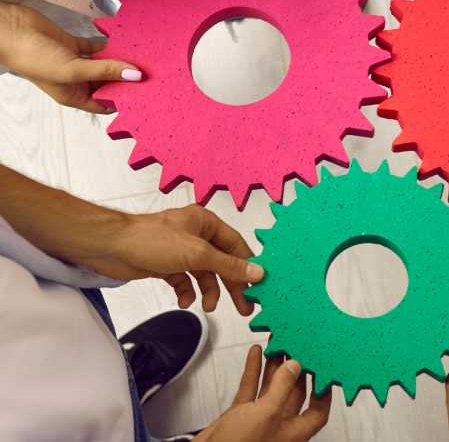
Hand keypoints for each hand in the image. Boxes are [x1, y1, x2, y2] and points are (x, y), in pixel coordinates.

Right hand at [0, 3, 140, 112]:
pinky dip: (110, 44)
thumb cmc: (33, 57)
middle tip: (154, 74)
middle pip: (108, 83)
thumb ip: (105, 71)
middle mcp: (76, 81)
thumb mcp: (73, 70)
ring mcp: (75, 62)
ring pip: (105, 64)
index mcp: (74, 96)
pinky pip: (97, 46)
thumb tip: (136, 75)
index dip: (125, 101)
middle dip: (126, 79)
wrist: (10, 30)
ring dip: (121, 60)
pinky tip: (127, 41)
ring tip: (146, 58)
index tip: (147, 94)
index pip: (105, 104)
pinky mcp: (73, 44)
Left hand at [0, 165, 261, 312]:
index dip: (248, 266)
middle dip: (231, 285)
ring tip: (207, 306)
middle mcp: (196, 235)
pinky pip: (184, 281)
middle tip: (244, 307)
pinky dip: (187, 292)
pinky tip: (184, 301)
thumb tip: (257, 273)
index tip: (259, 286)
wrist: (109, 247)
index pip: (237, 246)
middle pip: (222, 263)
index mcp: (207, 223)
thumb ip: (229, 265)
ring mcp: (180, 250)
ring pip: (204, 274)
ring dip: (207, 291)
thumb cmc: (151, 241)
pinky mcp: (165, 264)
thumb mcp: (197, 254)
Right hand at [196, 347, 330, 441]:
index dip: (323, 391)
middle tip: (299, 347)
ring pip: (271, 388)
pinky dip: (253, 370)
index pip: (318, 410)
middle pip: (294, 393)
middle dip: (296, 370)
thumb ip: (282, 388)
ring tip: (278, 343)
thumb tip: (295, 367)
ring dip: (274, 366)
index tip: (325, 370)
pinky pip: (251, 389)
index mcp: (293, 432)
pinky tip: (255, 353)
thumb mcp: (267, 414)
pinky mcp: (240, 415)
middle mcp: (278, 425)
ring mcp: (259, 419)